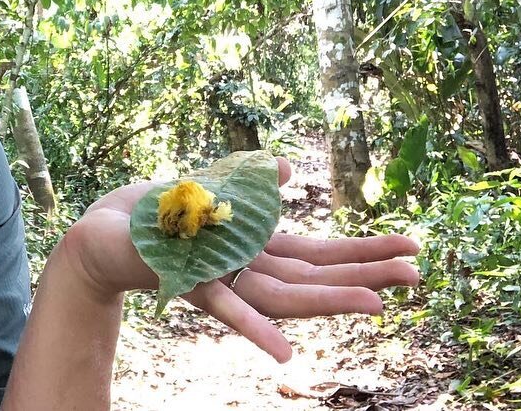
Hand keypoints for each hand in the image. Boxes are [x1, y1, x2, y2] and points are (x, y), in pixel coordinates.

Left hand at [55, 158, 419, 362]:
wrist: (102, 231)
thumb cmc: (155, 213)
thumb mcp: (209, 191)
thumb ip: (251, 188)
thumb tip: (289, 167)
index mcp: (252, 246)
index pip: (316, 254)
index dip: (361, 253)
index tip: (410, 249)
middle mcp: (244, 268)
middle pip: (313, 276)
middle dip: (364, 273)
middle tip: (418, 273)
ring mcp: (221, 277)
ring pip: (283, 294)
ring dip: (330, 300)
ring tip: (380, 303)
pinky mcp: (187, 281)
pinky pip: (224, 307)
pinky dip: (253, 329)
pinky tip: (287, 353)